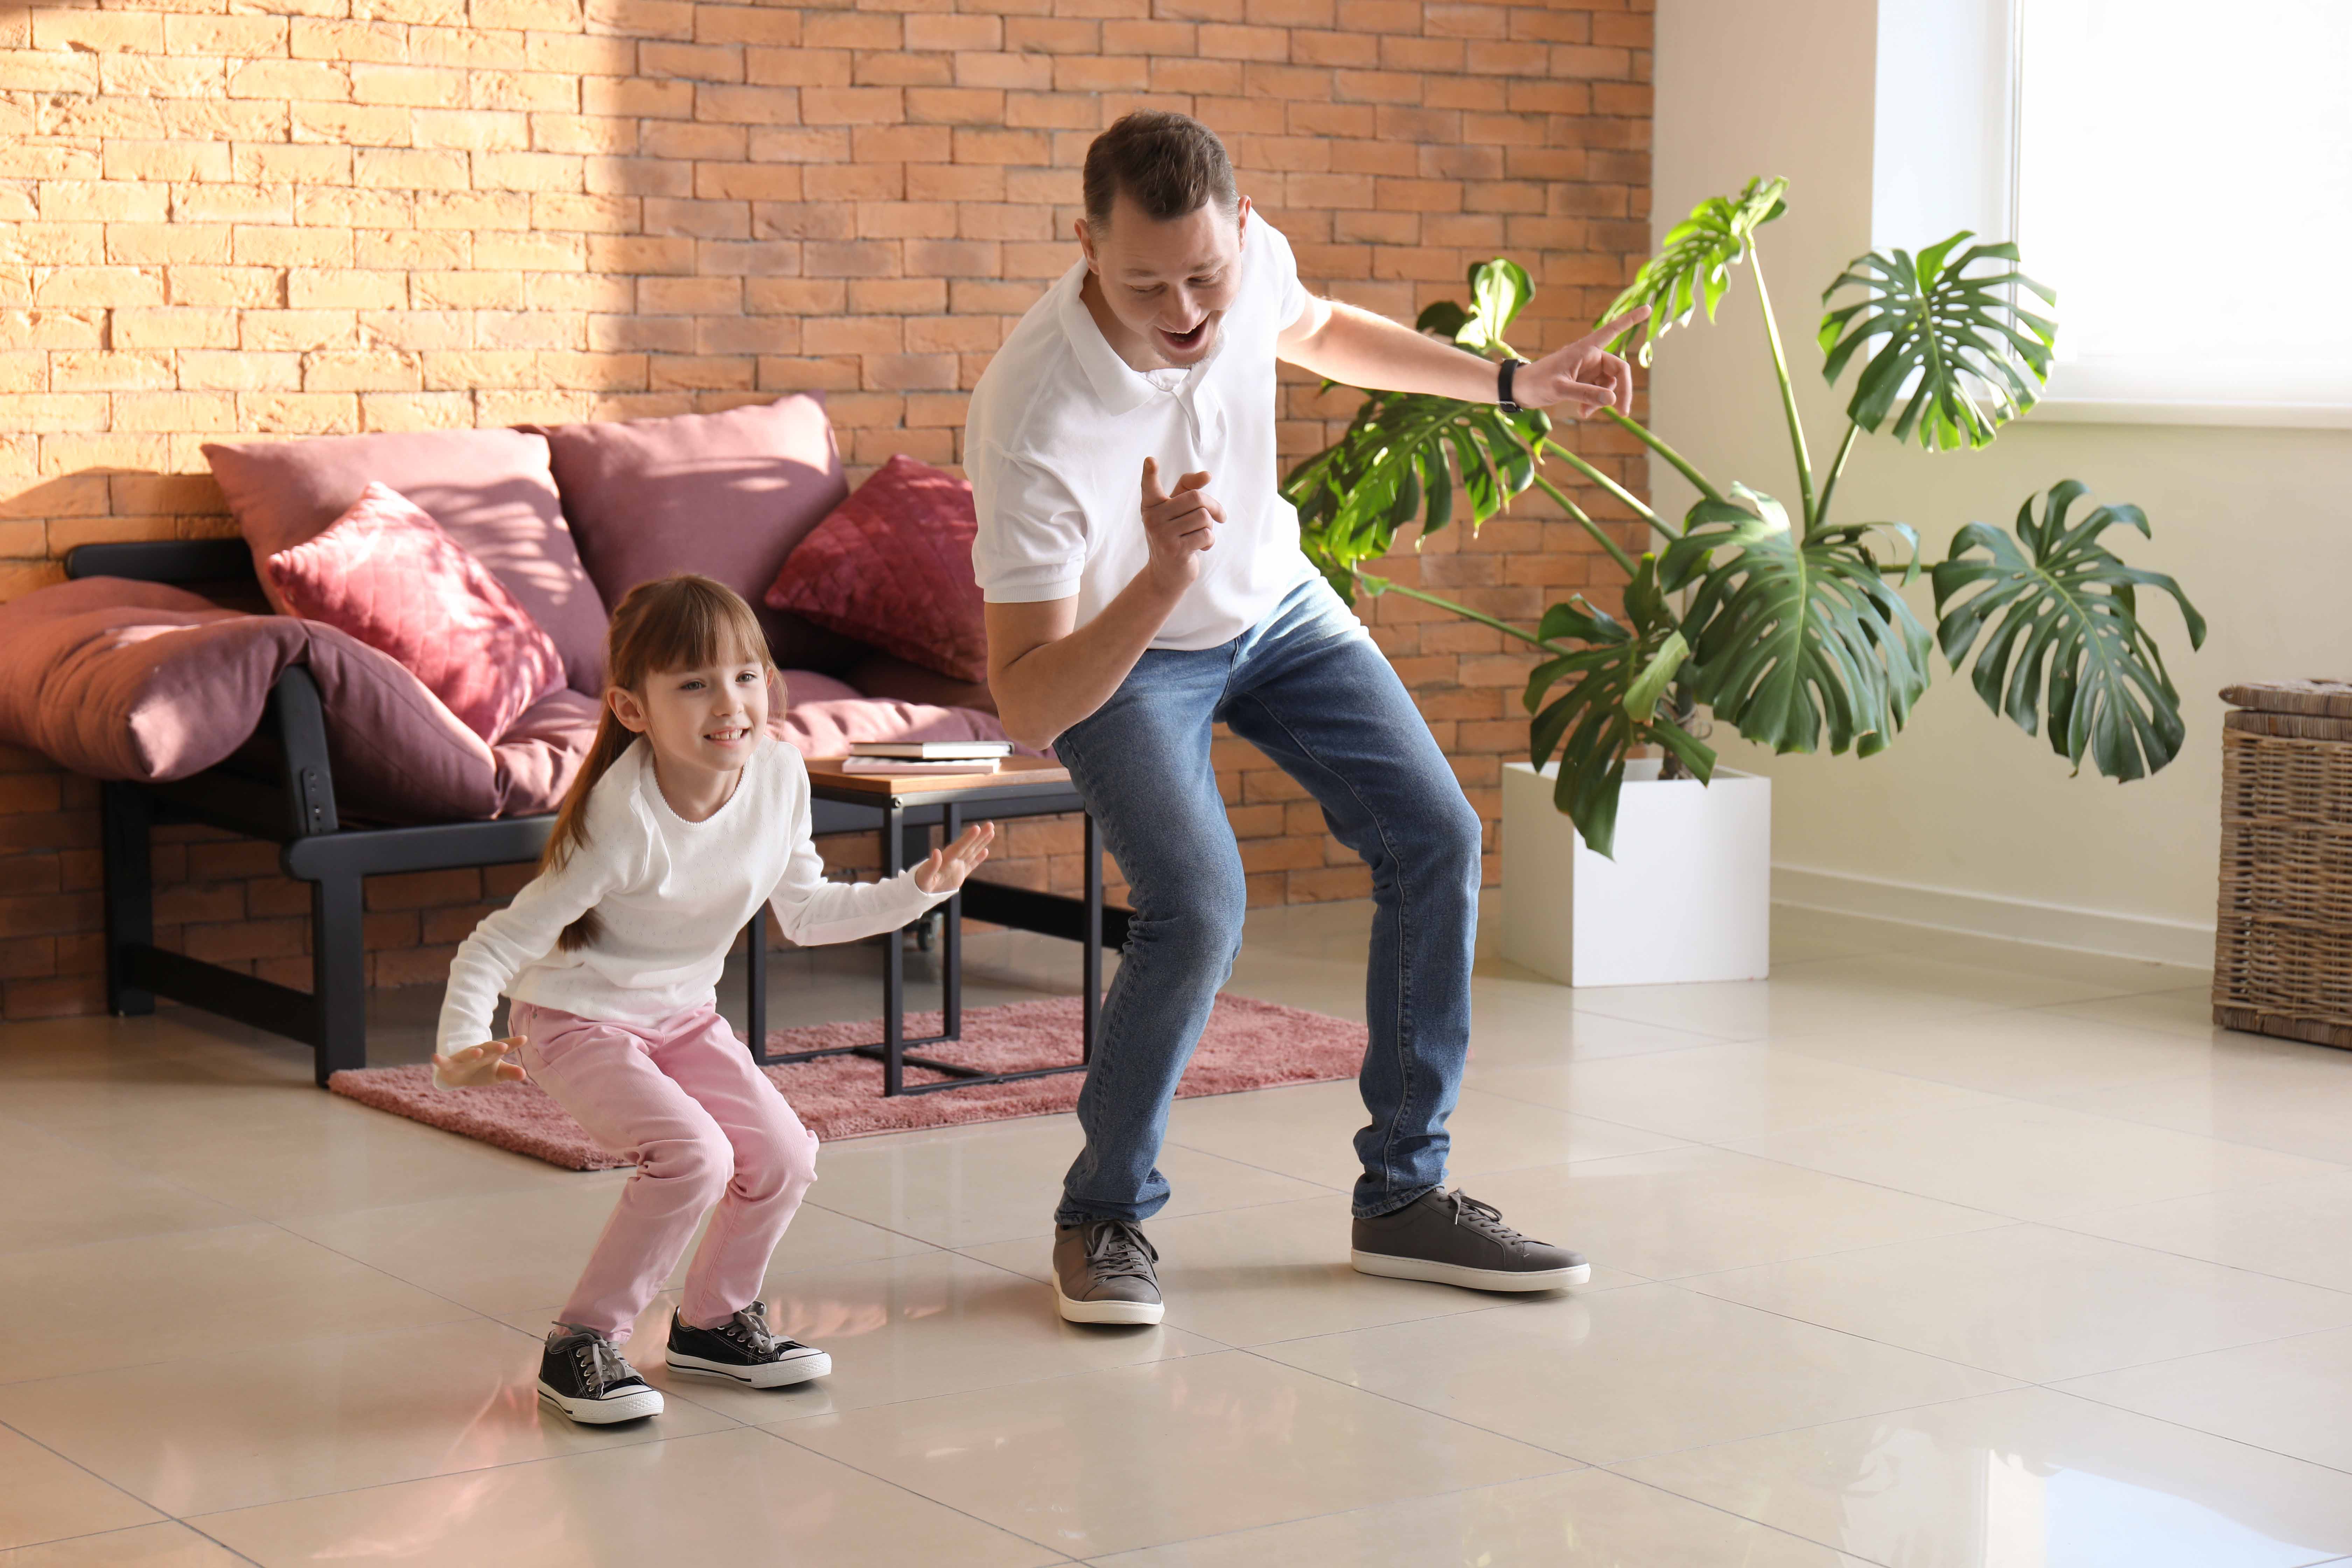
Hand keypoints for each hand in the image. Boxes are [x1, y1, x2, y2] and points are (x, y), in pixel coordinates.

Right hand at [432, 1037, 525, 1089]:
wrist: (460, 1075)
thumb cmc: (482, 1071)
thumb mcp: (498, 1073)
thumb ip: (510, 1072)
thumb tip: (524, 1074)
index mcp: (492, 1053)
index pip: (504, 1047)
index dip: (513, 1043)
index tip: (524, 1038)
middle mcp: (478, 1053)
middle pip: (487, 1048)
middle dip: (495, 1047)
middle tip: (504, 1046)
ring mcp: (463, 1058)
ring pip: (468, 1054)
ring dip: (472, 1053)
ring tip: (478, 1052)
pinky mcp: (450, 1065)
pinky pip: (444, 1062)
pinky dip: (439, 1060)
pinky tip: (434, 1057)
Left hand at [914, 820, 994, 894]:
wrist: (919, 892)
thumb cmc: (919, 884)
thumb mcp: (924, 876)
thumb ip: (931, 865)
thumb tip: (936, 851)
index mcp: (945, 860)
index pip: (959, 847)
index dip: (968, 838)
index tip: (977, 828)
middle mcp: (953, 860)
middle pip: (969, 846)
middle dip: (979, 836)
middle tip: (990, 824)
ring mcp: (957, 867)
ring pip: (972, 852)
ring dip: (981, 842)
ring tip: (991, 831)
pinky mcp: (960, 875)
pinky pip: (971, 865)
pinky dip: (978, 858)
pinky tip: (985, 850)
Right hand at [1139, 456, 1221, 591]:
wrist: (1166, 575)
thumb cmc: (1175, 536)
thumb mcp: (1177, 512)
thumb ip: (1188, 489)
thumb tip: (1206, 475)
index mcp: (1151, 506)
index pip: (1149, 486)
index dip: (1149, 473)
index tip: (1151, 460)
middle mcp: (1153, 518)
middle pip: (1196, 498)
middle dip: (1213, 507)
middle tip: (1219, 517)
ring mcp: (1162, 535)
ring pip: (1204, 517)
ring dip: (1210, 527)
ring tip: (1201, 535)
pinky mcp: (1175, 550)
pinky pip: (1206, 535)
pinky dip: (1210, 541)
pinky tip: (1201, 547)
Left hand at [1515, 306, 1650, 417]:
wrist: (1519, 390)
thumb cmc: (1536, 383)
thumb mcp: (1560, 389)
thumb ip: (1586, 393)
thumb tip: (1613, 400)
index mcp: (1585, 349)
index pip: (1613, 330)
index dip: (1631, 320)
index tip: (1648, 308)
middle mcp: (1590, 356)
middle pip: (1619, 369)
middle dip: (1622, 391)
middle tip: (1624, 413)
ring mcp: (1588, 369)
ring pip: (1609, 384)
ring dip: (1603, 400)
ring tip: (1585, 411)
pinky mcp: (1584, 380)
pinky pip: (1599, 391)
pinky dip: (1595, 402)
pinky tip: (1583, 411)